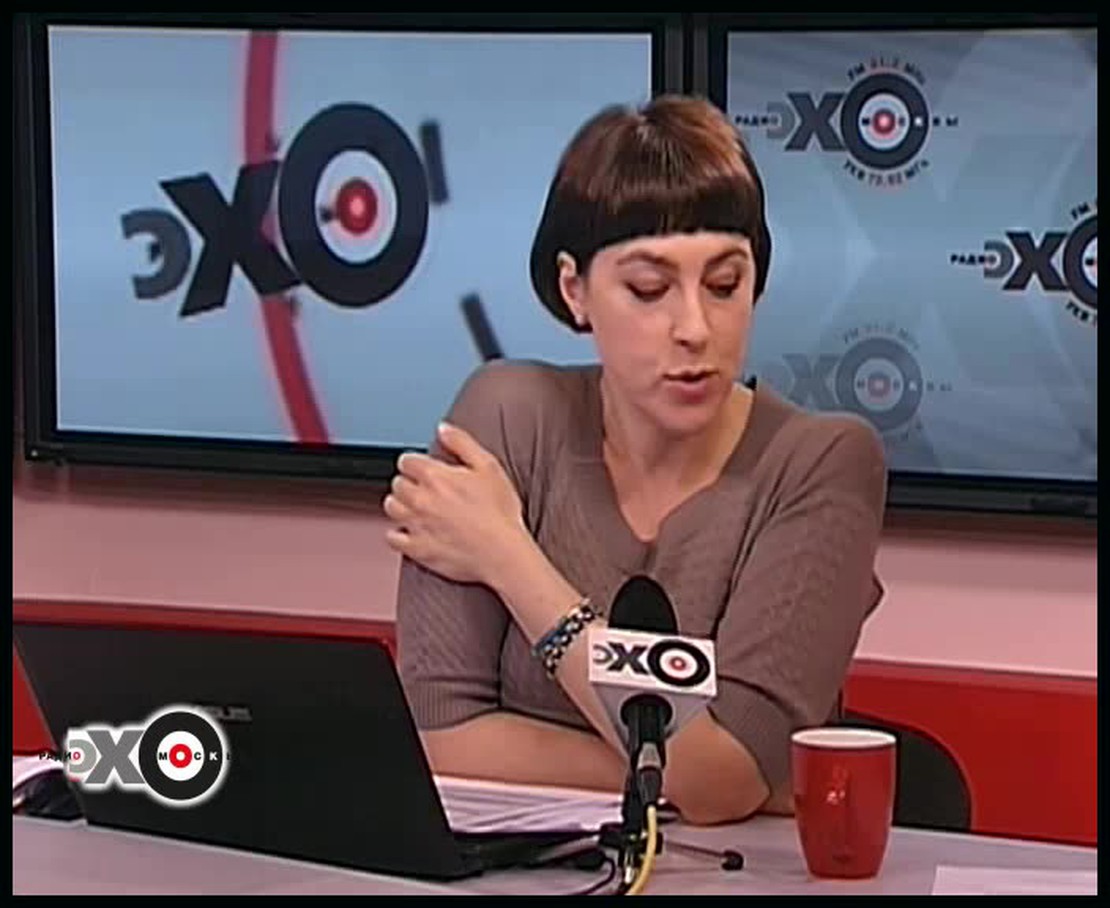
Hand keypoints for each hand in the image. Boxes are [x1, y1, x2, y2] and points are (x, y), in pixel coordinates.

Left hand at [383, 422, 526, 585]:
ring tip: (416, 507)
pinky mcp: (416, 548)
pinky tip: (410, 531)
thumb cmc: (499, 513)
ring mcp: (415, 524)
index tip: (424, 469)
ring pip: (391, 507)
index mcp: (434, 476)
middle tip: (424, 489)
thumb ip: (461, 443)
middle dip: (409, 483)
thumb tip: (443, 429)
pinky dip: (398, 533)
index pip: (407, 461)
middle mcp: (419, 499)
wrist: (501, 552)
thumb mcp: (488, 466)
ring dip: (400, 504)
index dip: (416, 463)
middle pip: (397, 483)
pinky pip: (392, 537)